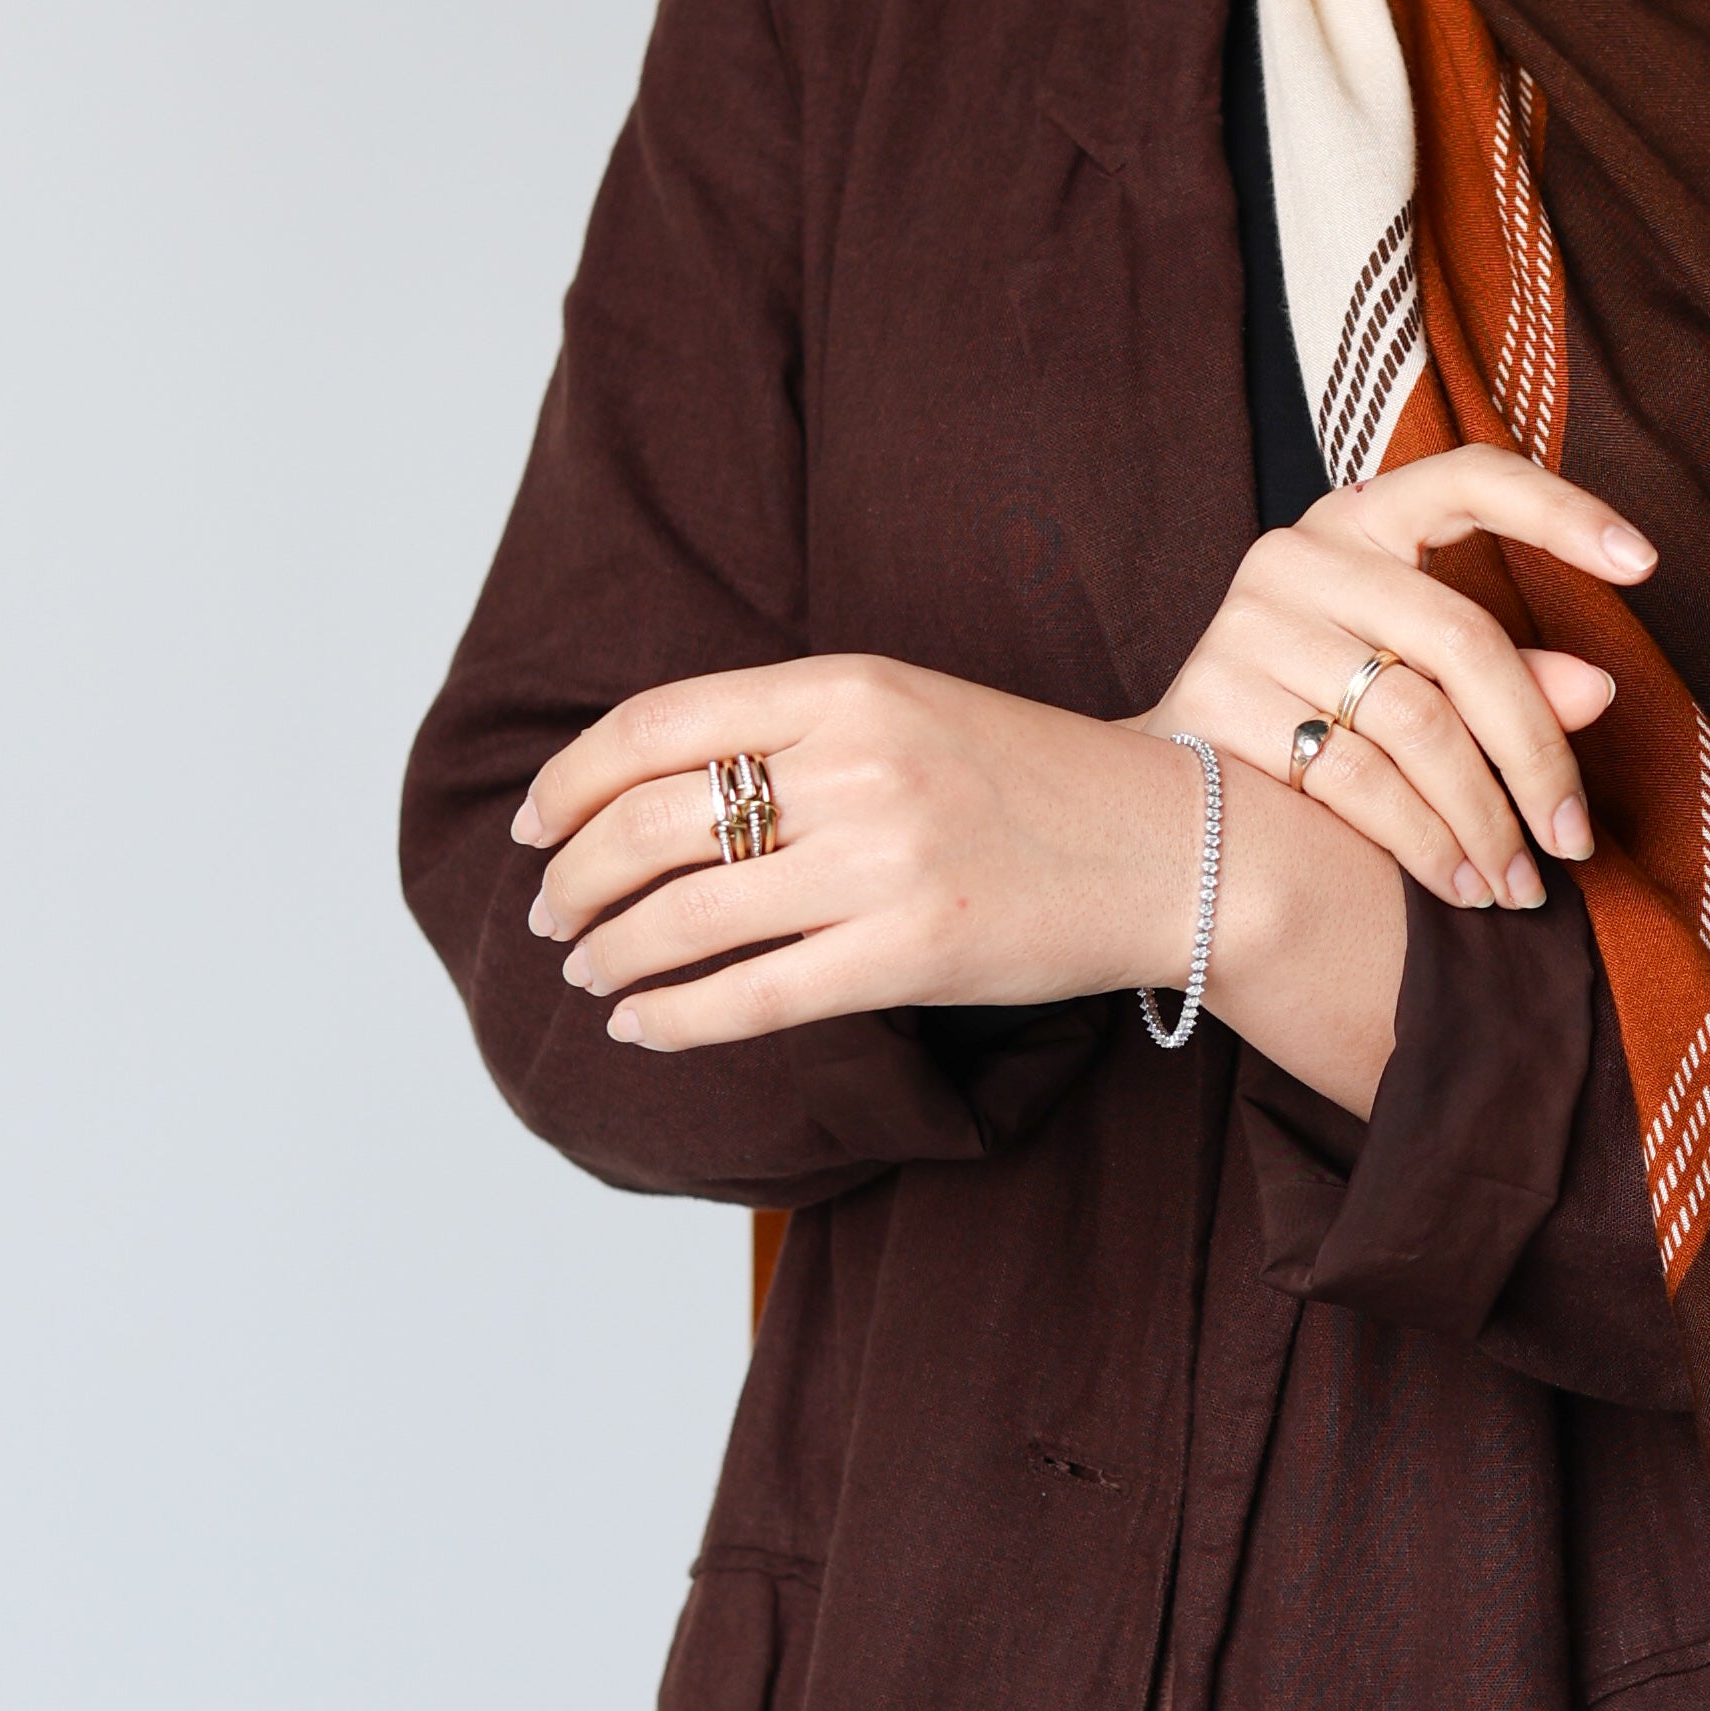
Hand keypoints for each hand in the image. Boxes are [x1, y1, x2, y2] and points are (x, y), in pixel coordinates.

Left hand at [514, 657, 1189, 1049]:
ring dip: (613, 952)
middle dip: (574, 880)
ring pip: (688, 914)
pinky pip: (755, 994)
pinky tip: (644, 1026)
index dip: (569, 783)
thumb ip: (792, 729)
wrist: (1175, 843)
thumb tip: (643, 790)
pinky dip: (676, 1016)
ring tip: (591, 971)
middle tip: (551, 916)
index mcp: (849, 684)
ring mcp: (889, 859)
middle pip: (652, 823)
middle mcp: (860, 762)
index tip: (534, 828)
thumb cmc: (1031, 779)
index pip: (655, 726)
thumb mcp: (907, 709)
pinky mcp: (917, 950)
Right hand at [1150, 446, 1651, 912]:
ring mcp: (1249, 622)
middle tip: (1575, 840)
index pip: (1470, 476)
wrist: (1165, 795)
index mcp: (1359, 519)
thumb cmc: (1318, 721)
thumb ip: (1506, 679)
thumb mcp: (1417, 681)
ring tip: (1522, 886)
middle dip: (1535, 754)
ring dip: (1483, 819)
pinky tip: (1460, 885)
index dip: (1561, 510)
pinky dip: (1425, 843)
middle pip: (1461, 641)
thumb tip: (1596, 690)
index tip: (1648, 564)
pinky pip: (1355, 778)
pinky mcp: (1216, 697)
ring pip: (1414, 723)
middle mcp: (1298, 553)